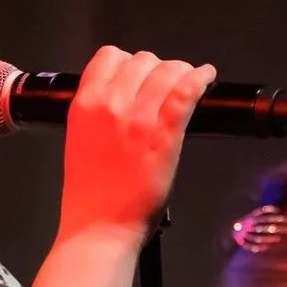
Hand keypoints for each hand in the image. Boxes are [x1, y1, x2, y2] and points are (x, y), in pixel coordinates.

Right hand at [59, 47, 216, 245]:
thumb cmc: (89, 196)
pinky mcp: (165, 134)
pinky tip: (206, 78)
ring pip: (167, 70)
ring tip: (188, 83)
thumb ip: (97, 115)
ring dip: (180, 72)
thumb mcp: (80, 143)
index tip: (138, 77)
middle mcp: (110, 104)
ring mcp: (138, 118)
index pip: (108, 56)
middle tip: (164, 88)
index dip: (127, 62)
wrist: (99, 230)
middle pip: (142, 60)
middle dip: (156, 69)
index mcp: (83, 105)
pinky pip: (186, 91)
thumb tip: (124, 99)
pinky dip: (200, 79)